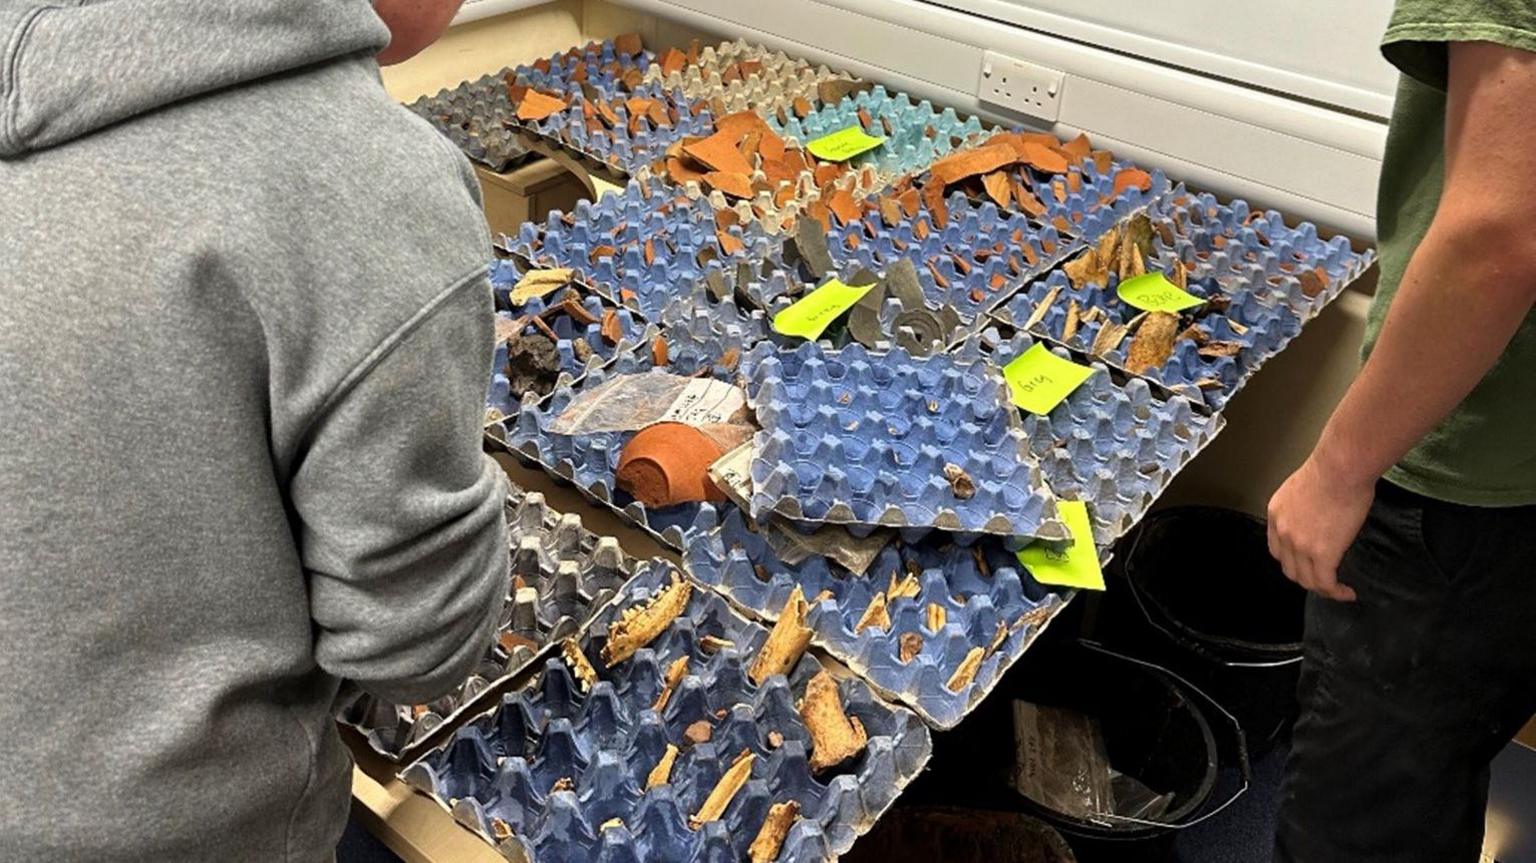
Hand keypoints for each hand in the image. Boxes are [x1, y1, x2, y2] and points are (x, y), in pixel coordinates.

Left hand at [1267, 455, 1373, 601]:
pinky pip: (1325, 583)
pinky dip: (1336, 592)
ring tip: (1338, 590)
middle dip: (1306, 578)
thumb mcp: (1305, 487)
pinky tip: (1347, 593)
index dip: (1292, 561)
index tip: (1307, 565)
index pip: (1277, 549)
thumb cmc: (1333, 468)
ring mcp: (1299, 545)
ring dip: (1323, 589)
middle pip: (1289, 568)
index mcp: (1276, 513)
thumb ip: (1305, 506)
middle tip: (1324, 580)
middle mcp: (1282, 531)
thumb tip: (1319, 514)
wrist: (1341, 468)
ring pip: (1306, 580)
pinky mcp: (1322, 553)